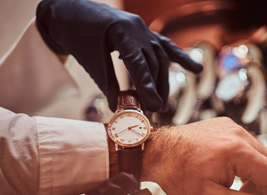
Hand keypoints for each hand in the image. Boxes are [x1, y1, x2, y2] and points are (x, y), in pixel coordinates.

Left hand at [36, 0, 202, 111]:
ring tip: (162, 103)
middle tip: (155, 111)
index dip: (147, 87)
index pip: (139, 64)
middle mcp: (138, 28)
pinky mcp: (143, 32)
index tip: (153, 108)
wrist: (69, 10)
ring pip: (160, 58)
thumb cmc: (75, 34)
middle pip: (154, 62)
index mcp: (122, 31)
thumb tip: (119, 107)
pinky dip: (180, 58)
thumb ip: (107, 83)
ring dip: (162, 82)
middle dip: (155, 88)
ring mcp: (143, 28)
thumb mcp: (89, 60)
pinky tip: (196, 69)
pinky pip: (164, 46)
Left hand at [142, 117, 266, 194]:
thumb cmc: (176, 171)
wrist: (157, 151)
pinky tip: (231, 173)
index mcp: (236, 149)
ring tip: (236, 189)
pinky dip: (246, 161)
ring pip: (260, 154)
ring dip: (256, 173)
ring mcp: (231, 127)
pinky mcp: (225, 126)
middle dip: (265, 185)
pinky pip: (247, 145)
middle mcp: (237, 133)